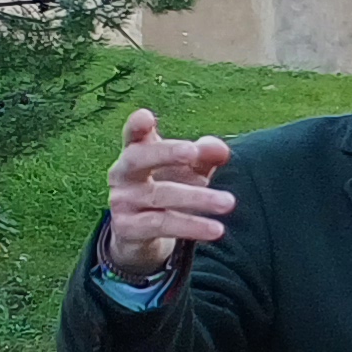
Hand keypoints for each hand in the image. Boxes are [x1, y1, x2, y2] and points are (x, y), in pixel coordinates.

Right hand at [105, 108, 235, 280]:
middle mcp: (123, 173)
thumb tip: (222, 150)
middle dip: (166, 152)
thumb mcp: (188, 169)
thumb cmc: (168, 187)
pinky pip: (162, 225)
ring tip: (229, 202)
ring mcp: (123, 201)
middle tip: (193, 152)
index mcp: (136, 151)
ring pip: (160, 195)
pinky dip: (191, 226)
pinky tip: (216, 230)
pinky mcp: (127, 228)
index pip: (133, 134)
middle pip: (139, 158)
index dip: (137, 125)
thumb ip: (204, 155)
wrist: (142, 234)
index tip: (146, 117)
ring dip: (197, 198)